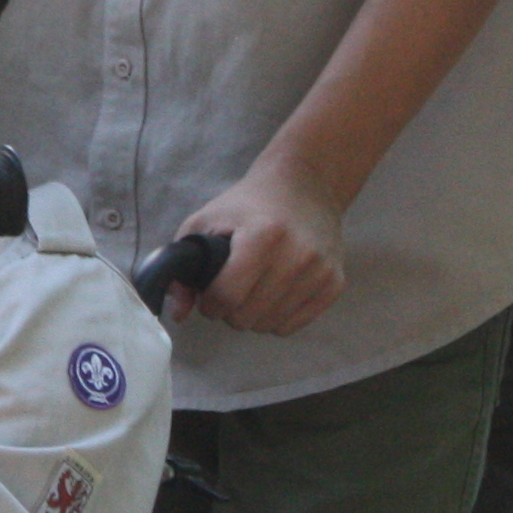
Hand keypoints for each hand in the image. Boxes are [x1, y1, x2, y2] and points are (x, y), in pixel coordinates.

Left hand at [174, 158, 347, 335]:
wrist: (305, 186)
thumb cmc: (248, 205)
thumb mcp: (205, 222)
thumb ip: (181, 266)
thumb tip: (177, 313)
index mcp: (263, 236)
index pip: (227, 297)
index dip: (209, 303)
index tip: (209, 294)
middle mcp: (298, 255)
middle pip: (246, 316)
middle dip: (229, 310)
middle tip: (230, 289)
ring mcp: (320, 271)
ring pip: (269, 325)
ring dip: (252, 316)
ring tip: (251, 290)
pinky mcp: (335, 284)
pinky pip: (293, 326)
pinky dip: (276, 319)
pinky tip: (272, 295)